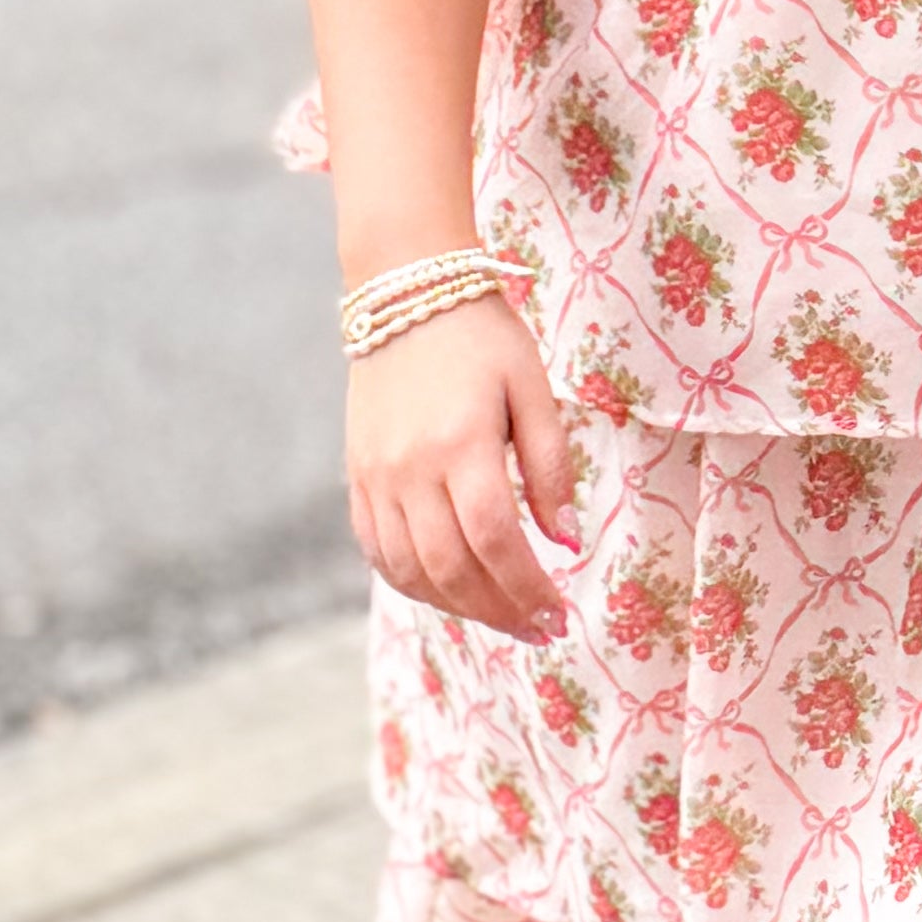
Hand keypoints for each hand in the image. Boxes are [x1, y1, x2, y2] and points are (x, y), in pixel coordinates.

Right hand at [344, 300, 578, 637]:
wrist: (406, 291)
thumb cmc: (484, 338)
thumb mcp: (534, 389)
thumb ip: (551, 466)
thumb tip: (564, 539)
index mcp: (462, 444)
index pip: (495, 542)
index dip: (528, 589)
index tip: (559, 614)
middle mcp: (410, 469)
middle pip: (452, 568)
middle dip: (500, 611)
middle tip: (539, 630)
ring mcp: (376, 476)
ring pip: (411, 570)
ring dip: (459, 606)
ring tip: (502, 616)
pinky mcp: (357, 476)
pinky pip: (377, 550)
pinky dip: (414, 583)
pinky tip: (449, 591)